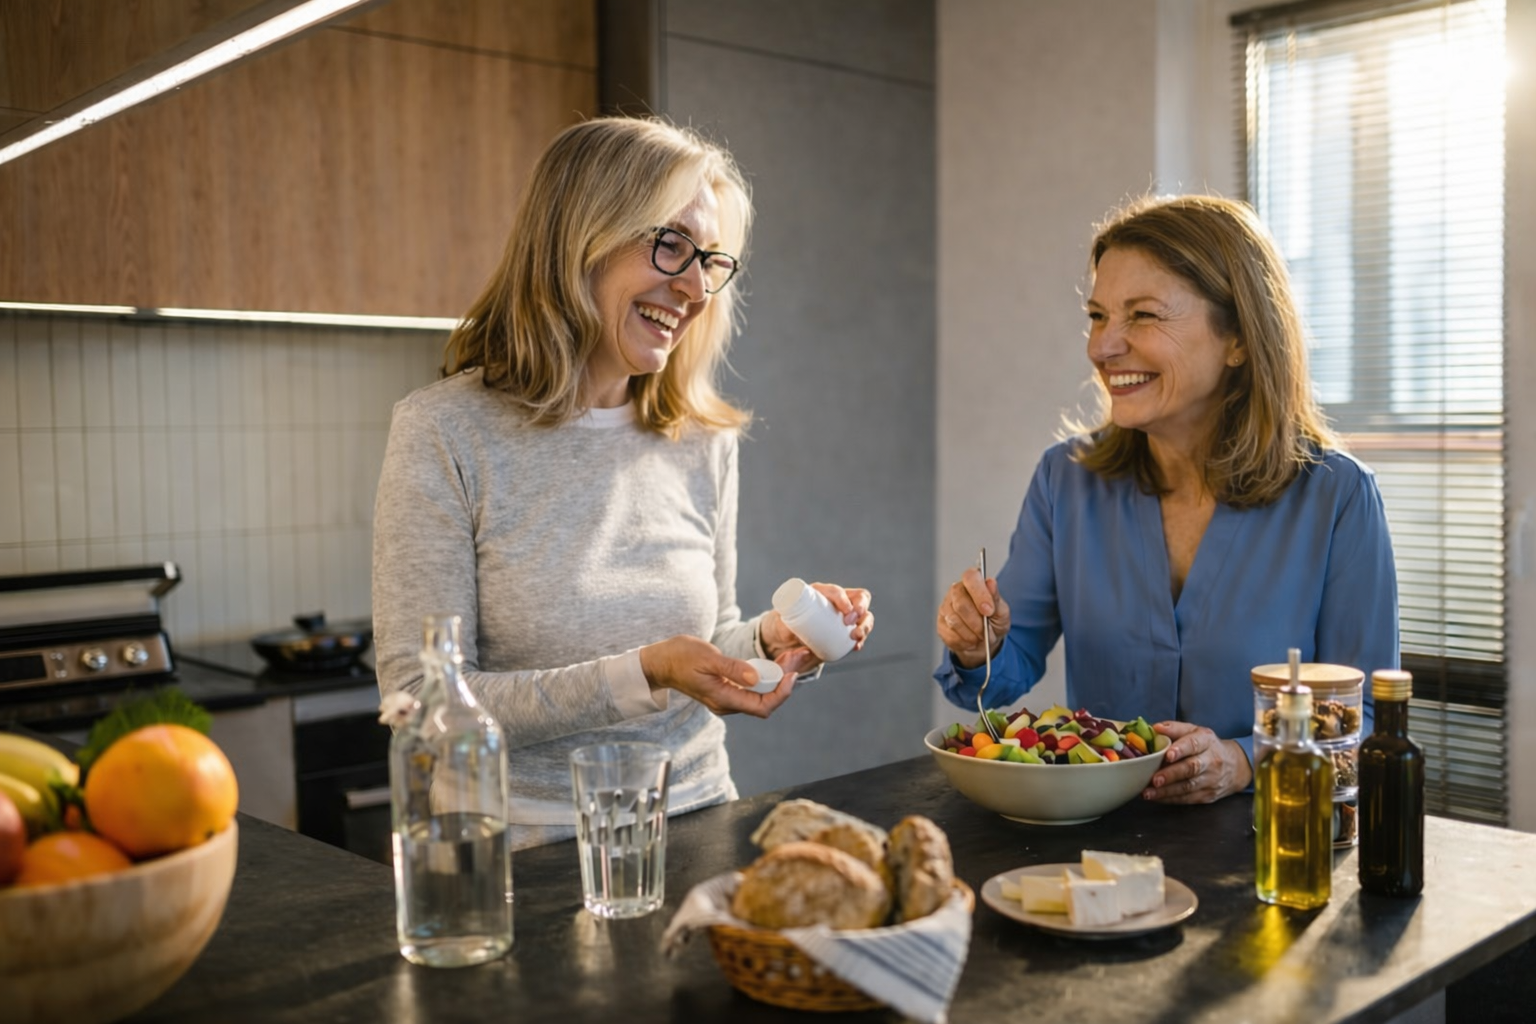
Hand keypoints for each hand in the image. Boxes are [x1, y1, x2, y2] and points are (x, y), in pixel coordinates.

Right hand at [639, 635, 796, 718]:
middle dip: (785, 681)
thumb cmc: (680, 657)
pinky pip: (753, 688)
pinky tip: (774, 662)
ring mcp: (727, 698)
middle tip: (796, 658)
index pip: (763, 707)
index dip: (782, 693)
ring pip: (761, 695)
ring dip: (778, 678)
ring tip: (790, 658)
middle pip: (766, 701)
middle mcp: (728, 703)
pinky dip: (766, 676)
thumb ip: (732, 668)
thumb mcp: (707, 658)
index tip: (791, 674)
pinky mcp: (727, 689)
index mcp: (723, 699)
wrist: (660, 662)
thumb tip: (757, 677)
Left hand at [760, 582, 873, 664]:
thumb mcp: (782, 623)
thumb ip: (783, 626)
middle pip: (859, 597)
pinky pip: (860, 630)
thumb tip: (790, 633)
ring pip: (864, 614)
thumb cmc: (785, 624)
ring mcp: (844, 614)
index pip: (836, 591)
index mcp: (820, 592)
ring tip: (856, 638)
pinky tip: (856, 646)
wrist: (787, 636)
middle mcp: (836, 600)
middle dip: (861, 609)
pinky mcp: (846, 628)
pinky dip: (861, 638)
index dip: (843, 599)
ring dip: (864, 626)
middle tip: (851, 624)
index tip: (845, 612)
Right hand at [937, 567, 1009, 668]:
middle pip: (960, 603)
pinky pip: (950, 635)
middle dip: (976, 622)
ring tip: (979, 636)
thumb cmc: (993, 622)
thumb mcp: (1002, 612)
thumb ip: (996, 598)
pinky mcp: (941, 624)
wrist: (985, 642)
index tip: (989, 610)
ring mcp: (946, 607)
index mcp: (973, 583)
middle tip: (985, 630)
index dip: (979, 593)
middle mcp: (956, 592)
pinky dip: (964, 642)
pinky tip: (970, 640)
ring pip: (954, 621)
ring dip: (971, 634)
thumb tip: (991, 583)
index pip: (970, 577)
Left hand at [1142, 722, 1251, 802]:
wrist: (1235, 766)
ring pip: (1188, 787)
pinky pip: (1188, 799)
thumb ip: (1174, 728)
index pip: (1193, 744)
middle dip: (1171, 774)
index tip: (1168, 755)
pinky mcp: (1208, 795)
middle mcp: (1211, 761)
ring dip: (1166, 791)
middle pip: (1191, 768)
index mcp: (1206, 741)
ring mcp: (1211, 780)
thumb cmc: (1207, 746)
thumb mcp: (1194, 731)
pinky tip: (1157, 797)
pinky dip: (1170, 799)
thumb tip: (1154, 728)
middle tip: (1155, 779)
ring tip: (1149, 792)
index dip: (1180, 749)